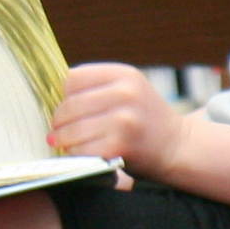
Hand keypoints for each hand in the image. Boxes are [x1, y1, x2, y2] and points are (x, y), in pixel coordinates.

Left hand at [50, 62, 185, 186]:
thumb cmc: (144, 119)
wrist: (177, 147)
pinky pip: (82, 150)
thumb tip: (52, 95)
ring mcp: (124, 120)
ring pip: (72, 129)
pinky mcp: (120, 146)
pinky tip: (80, 154)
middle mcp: (125, 93)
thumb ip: (97, 88)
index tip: (66, 107)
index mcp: (124, 74)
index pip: (72, 78)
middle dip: (58, 121)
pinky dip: (75, 154)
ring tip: (63, 142)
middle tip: (57, 130)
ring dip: (62, 139)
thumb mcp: (128, 90)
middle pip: (69, 105)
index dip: (63, 95)